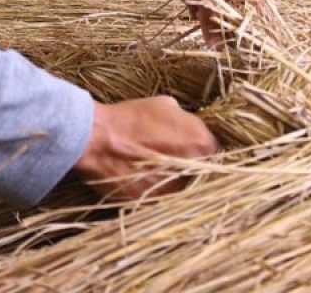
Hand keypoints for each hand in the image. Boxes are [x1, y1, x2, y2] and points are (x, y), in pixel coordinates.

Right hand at [72, 97, 218, 199]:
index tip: (186, 145)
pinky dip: (155, 191)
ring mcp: (175, 191)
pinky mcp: (154, 205)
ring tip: (152, 168)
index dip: (199, 146)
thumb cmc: (132, 118)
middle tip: (169, 158)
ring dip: (173, 179)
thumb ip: (186, 120)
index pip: (213, 149)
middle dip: (189, 165)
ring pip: (182, 187)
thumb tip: (190, 127)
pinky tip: (141, 178)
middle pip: (201, 171)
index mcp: (203, 144)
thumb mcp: (166, 105)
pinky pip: (161, 198)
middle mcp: (195, 171)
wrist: (98, 140)